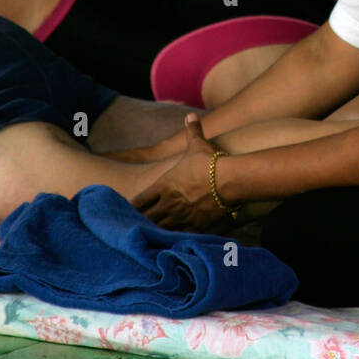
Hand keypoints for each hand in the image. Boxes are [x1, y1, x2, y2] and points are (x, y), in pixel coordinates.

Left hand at [132, 115, 232, 232]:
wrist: (230, 180)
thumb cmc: (211, 162)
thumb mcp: (198, 145)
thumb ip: (192, 131)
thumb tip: (190, 115)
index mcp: (164, 186)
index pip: (140, 200)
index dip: (133, 206)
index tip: (128, 210)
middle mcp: (169, 204)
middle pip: (147, 218)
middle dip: (142, 222)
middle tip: (135, 226)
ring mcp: (182, 218)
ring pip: (160, 230)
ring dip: (156, 232)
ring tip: (150, 237)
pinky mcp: (196, 228)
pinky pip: (179, 238)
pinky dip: (175, 240)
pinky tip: (173, 244)